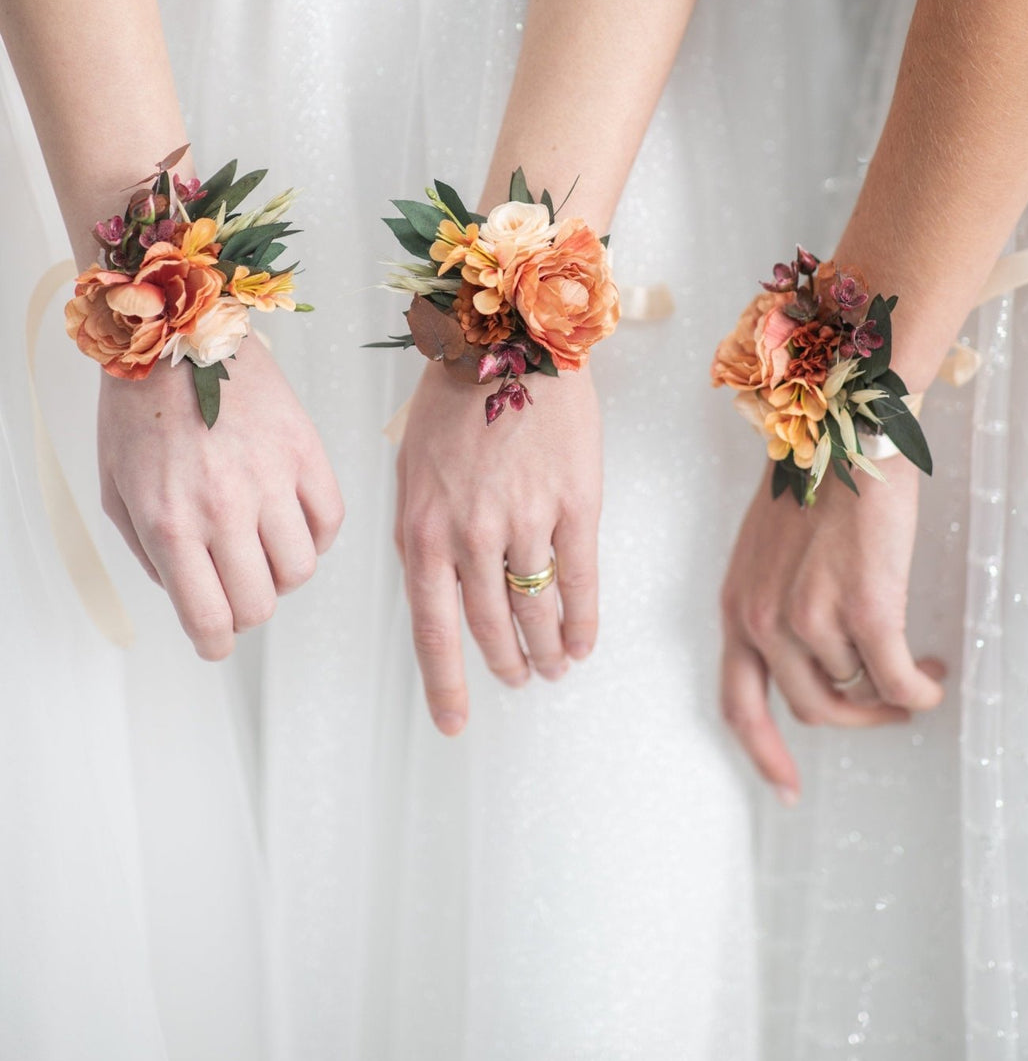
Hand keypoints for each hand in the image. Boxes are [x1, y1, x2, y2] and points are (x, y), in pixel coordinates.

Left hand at [98, 335, 343, 659]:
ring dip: (282, 573)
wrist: (176, 333)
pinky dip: (316, 535)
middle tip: (236, 587)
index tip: (216, 641)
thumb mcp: (115, 490)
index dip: (214, 644)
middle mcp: (224, 508)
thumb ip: (147, 551)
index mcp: (171, 523)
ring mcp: (270, 479)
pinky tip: (294, 521)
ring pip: (301, 569)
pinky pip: (330, 520)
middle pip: (259, 603)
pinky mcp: (305, 449)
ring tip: (265, 549)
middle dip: (245, 608)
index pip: (209, 620)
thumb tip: (186, 590)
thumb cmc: (139, 410)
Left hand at [395, 360, 601, 734]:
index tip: (455, 722)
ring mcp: (525, 522)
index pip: (433, 630)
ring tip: (552, 667)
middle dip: (504, 664)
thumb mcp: (411, 466)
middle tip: (517, 680)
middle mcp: (470, 536)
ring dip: (544, 649)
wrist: (511, 338)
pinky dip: (582, 620)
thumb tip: (435, 588)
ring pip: (535, 610)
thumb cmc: (454, 396)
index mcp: (421, 529)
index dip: (447, 685)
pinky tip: (582, 642)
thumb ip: (422, 531)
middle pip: (489, 627)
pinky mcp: (574, 505)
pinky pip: (580, 581)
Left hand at [719, 459, 945, 801]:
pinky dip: (919, 689)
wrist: (844, 436)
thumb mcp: (763, 555)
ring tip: (917, 670)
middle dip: (856, 717)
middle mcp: (763, 621)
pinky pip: (896, 681)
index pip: (738, 704)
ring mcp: (812, 618)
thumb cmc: (812, 485)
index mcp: (736, 608)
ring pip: (859, 691)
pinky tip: (932, 674)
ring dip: (892, 692)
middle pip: (811, 709)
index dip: (763, 753)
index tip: (785, 788)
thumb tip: (810, 660)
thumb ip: (772, 607)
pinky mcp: (866, 610)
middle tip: (889, 705)